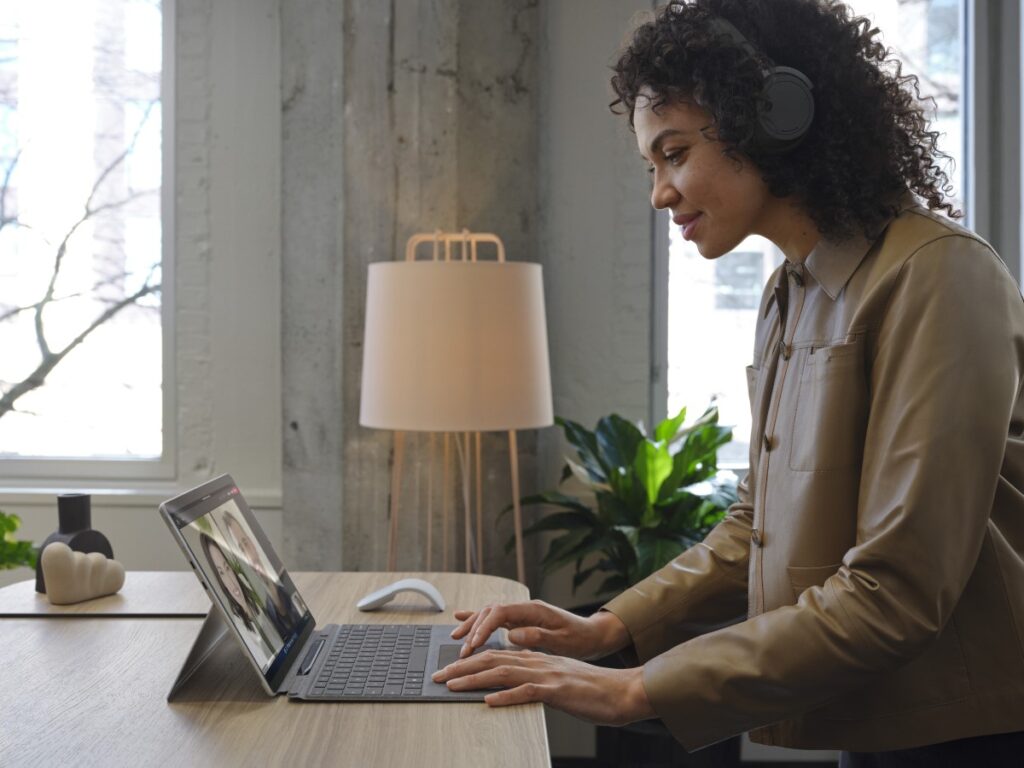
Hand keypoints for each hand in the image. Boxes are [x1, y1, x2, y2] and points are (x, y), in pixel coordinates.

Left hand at [432, 649, 655, 726]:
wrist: (621, 691)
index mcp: (536, 658)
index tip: (447, 667)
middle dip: (461, 666)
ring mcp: (547, 675)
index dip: (469, 660)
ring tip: (452, 685)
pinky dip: (506, 696)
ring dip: (474, 679)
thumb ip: (534, 678)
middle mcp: (538, 662)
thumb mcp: (557, 680)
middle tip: (437, 675)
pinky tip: (489, 701)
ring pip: (503, 672)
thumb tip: (509, 684)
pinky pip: (527, 692)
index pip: (496, 655)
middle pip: (492, 660)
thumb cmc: (591, 690)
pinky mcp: (558, 691)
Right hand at [450, 599, 628, 659]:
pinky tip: (462, 619)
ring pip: (489, 614)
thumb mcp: (564, 640)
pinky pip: (494, 618)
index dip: (484, 627)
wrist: (593, 634)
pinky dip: (478, 619)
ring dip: (472, 625)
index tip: (474, 644)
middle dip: (473, 629)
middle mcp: (525, 608)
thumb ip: (539, 636)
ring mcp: (521, 613)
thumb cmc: (581, 638)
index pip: (501, 613)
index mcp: (534, 610)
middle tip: (463, 651)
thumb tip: (513, 634)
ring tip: (457, 639)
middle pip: (491, 612)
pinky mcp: (520, 620)